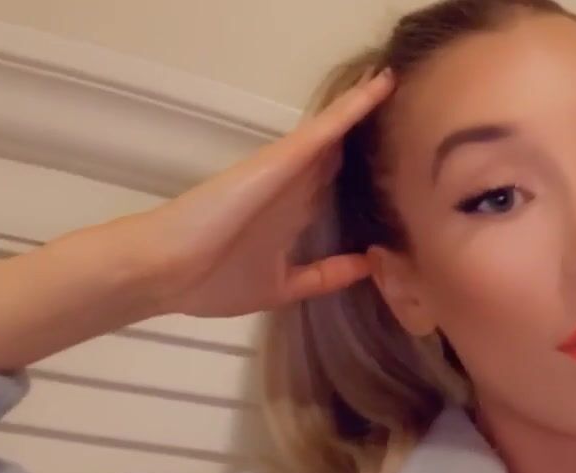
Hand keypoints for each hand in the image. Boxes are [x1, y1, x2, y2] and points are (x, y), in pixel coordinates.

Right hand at [113, 67, 393, 317]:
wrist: (167, 270)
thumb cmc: (212, 280)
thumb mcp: (281, 287)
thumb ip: (323, 276)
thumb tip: (365, 266)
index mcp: (291, 216)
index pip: (333, 189)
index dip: (364, 178)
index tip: (397, 171)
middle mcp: (293, 187)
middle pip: (338, 156)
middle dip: (369, 140)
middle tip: (408, 122)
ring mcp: (287, 168)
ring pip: (335, 132)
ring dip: (365, 108)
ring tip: (395, 82)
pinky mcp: (282, 158)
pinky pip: (325, 128)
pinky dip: (353, 108)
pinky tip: (380, 87)